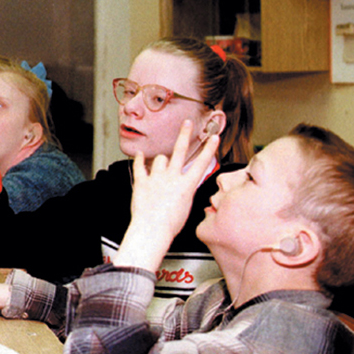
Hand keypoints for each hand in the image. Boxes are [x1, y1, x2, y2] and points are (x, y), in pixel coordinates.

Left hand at [114, 121, 218, 271]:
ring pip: (160, 158)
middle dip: (185, 134)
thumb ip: (184, 192)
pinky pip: (139, 165)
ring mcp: (156, 178)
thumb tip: (182, 185)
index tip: (214, 137)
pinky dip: (139, 159)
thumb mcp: (185, 208)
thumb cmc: (170, 225)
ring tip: (160, 169)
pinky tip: (139, 153)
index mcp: (187, 186)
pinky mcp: (142, 181)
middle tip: (187, 123)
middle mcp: (172, 178)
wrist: (152, 230)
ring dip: (161, 161)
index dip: (209, 149)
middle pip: (180, 150)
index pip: (202, 163)